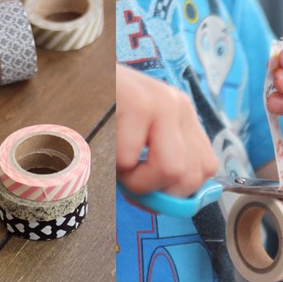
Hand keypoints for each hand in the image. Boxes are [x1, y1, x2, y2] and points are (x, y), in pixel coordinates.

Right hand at [116, 65, 217, 196]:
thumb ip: (158, 165)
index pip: (206, 169)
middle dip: (155, 191)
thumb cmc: (103, 112)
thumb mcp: (138, 136)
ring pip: (170, 170)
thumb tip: (167, 205)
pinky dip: (113, 165)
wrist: (76, 76)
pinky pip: (131, 159)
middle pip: (190, 176)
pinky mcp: (137, 103)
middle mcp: (178, 107)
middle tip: (129, 177)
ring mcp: (161, 103)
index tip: (150, 190)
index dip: (177, 193)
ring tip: (118, 163)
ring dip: (136, 181)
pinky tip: (106, 145)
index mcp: (183, 116)